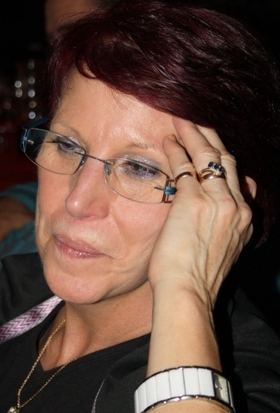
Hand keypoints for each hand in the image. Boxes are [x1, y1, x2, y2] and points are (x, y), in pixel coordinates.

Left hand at [148, 117, 255, 305]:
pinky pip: (184, 166)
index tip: (212, 147)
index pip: (236, 178)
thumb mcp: (224, 249)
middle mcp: (236, 205)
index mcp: (244, 218)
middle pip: (226, 161)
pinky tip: (167, 140)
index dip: (223, 160)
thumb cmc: (196, 278)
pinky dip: (176, 151)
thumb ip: (229, 224)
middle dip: (211, 137)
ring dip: (194, 135)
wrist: (188, 292)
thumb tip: (237, 198)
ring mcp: (216, 201)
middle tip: (197, 121)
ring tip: (181, 120)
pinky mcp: (193, 200)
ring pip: (207, 156)